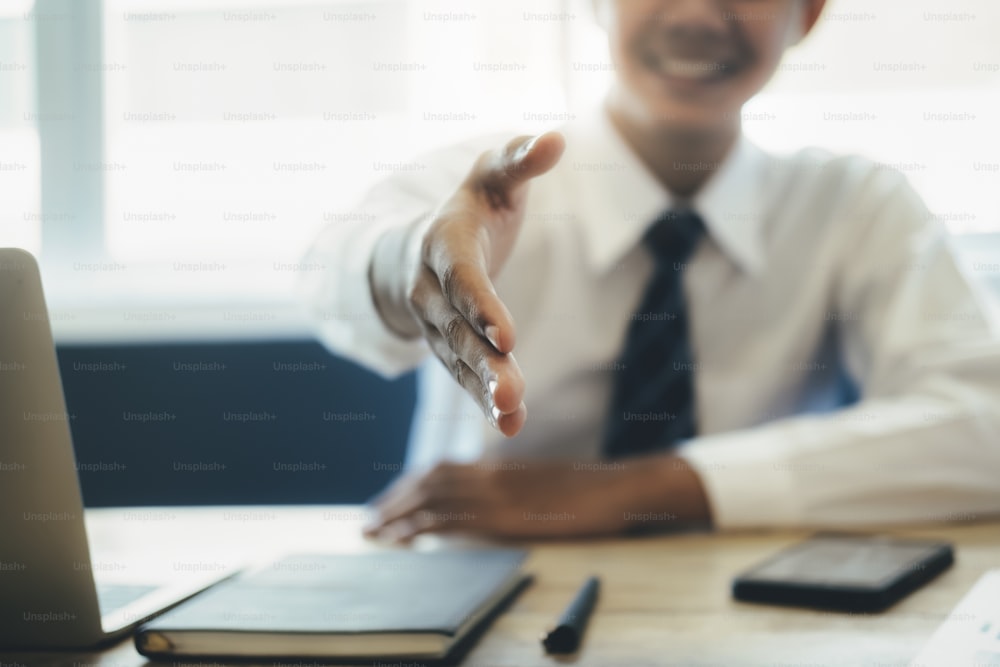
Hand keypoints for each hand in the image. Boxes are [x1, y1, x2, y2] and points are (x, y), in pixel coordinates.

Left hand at [363, 455, 711, 540]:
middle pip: (429, 480)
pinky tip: (405, 538)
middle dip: (395, 500)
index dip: (411, 485)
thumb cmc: (589, 491)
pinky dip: (422, 526)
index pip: (442, 470)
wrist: (618, 488)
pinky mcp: (506, 516)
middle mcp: (492, 475)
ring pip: (433, 497)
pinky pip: (452, 518)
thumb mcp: (544, 485)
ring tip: (374, 532)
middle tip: (370, 521)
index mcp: (500, 468)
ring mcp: (498, 494)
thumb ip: (512, 490)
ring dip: (398, 513)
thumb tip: (489, 503)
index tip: (390, 501)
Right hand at [369, 132, 565, 436]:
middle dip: (483, 362)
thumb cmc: (470, 207)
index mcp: (444, 243)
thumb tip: (556, 138)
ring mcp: (435, 323)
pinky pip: (464, 376)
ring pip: (458, 360)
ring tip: (511, 416)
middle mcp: (431, 289)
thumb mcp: (492, 178)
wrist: (414, 249)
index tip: (507, 336)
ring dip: (483, 390)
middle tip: (511, 393)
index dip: (480, 305)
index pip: (461, 277)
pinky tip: (510, 425)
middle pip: (457, 330)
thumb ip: (521, 160)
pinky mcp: (447, 347)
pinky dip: (484, 402)